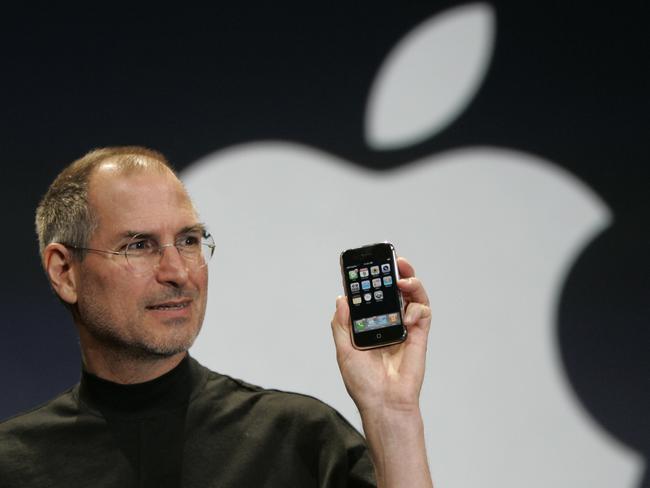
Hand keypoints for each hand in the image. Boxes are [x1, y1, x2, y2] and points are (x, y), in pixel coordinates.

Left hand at [331, 257, 431, 414]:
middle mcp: (388, 322)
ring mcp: (405, 327)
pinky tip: (408, 314)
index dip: (371, 280)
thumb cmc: (363, 382)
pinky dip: (418, 307)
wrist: (384, 402)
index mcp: (369, 325)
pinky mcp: (419, 335)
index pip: (372, 295)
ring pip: (412, 296)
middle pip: (394, 291)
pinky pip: (423, 313)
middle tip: (393, 261)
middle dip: (395, 273)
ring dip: (410, 281)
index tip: (367, 265)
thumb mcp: (344, 350)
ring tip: (403, 276)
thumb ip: (342, 324)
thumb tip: (342, 298)